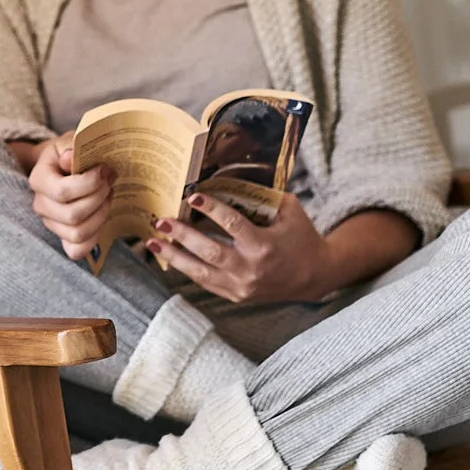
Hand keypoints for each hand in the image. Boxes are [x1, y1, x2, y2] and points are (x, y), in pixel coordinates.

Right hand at [26, 135, 114, 262]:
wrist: (61, 165)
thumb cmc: (69, 153)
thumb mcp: (70, 141)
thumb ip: (71, 147)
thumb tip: (69, 159)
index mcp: (39, 179)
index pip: (62, 191)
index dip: (89, 184)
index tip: (105, 170)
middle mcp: (40, 204)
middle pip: (73, 215)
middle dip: (99, 198)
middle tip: (110, 180)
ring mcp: (50, 223)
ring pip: (78, 233)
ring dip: (101, 215)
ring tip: (108, 195)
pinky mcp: (62, 237)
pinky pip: (76, 250)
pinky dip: (94, 238)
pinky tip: (101, 216)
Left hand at [145, 191, 334, 304]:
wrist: (315, 275)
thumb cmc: (301, 236)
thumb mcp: (289, 210)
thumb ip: (263, 195)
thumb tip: (231, 174)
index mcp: (264, 246)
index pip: (233, 225)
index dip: (212, 209)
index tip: (193, 197)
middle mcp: (251, 269)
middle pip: (209, 251)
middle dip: (182, 235)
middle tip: (162, 220)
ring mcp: (242, 286)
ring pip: (200, 272)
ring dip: (174, 256)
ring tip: (153, 242)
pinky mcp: (236, 296)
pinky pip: (206, 283)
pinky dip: (186, 269)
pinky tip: (169, 257)